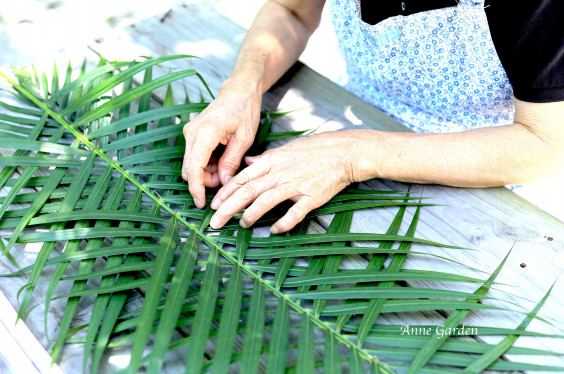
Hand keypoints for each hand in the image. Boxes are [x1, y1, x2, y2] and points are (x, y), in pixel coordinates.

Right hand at [182, 76, 261, 207]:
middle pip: (190, 169)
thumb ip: (231, 161)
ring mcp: (190, 132)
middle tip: (225, 182)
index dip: (196, 189)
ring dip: (207, 173)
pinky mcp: (193, 133)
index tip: (201, 203)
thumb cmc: (245, 110)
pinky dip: (207, 164)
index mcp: (205, 133)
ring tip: (227, 168)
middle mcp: (192, 132)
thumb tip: (223, 182)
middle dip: (204, 182)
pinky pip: (195, 156)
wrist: (239, 90)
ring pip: (192, 164)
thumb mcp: (244, 139)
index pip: (194, 168)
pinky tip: (222, 161)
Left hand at [208, 131, 357, 232]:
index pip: (242, 178)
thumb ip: (265, 159)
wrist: (345, 152)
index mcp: (272, 161)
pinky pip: (294, 212)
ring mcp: (296, 185)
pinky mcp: (312, 197)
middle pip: (248, 191)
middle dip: (228, 207)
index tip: (214, 205)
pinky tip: (274, 230)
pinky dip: (283, 223)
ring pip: (266, 201)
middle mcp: (280, 173)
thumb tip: (248, 162)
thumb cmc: (316, 149)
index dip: (226, 193)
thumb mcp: (286, 149)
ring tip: (241, 225)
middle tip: (215, 222)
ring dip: (250, 215)